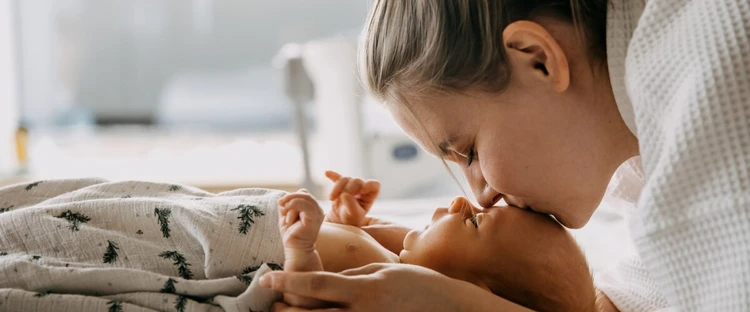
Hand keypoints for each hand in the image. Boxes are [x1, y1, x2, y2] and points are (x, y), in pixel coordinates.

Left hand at [261, 263, 532, 311]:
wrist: (452, 309)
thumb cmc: (420, 285)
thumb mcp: (386, 270)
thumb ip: (356, 274)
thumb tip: (330, 281)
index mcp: (362, 289)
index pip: (315, 283)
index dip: (287, 281)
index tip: (266, 277)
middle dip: (285, 310)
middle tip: (268, 305)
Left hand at [278, 190, 324, 249]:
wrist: (295, 249)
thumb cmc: (291, 234)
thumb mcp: (287, 216)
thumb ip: (287, 205)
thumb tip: (283, 197)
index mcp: (312, 209)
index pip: (304, 194)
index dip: (292, 196)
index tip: (280, 204)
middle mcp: (317, 210)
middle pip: (304, 194)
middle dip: (289, 197)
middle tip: (280, 204)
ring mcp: (317, 214)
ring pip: (304, 198)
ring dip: (291, 204)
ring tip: (286, 217)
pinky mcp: (314, 219)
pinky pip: (305, 205)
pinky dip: (294, 207)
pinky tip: (288, 219)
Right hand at [323, 171, 379, 226]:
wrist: (339, 221)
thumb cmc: (351, 219)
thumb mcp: (354, 216)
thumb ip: (352, 206)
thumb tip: (344, 194)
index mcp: (370, 195)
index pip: (375, 185)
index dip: (369, 185)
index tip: (361, 191)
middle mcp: (362, 187)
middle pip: (357, 181)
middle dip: (348, 189)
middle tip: (341, 198)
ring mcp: (351, 185)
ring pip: (345, 179)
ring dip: (337, 188)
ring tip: (331, 198)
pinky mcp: (340, 185)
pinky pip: (337, 177)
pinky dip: (332, 175)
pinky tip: (326, 173)